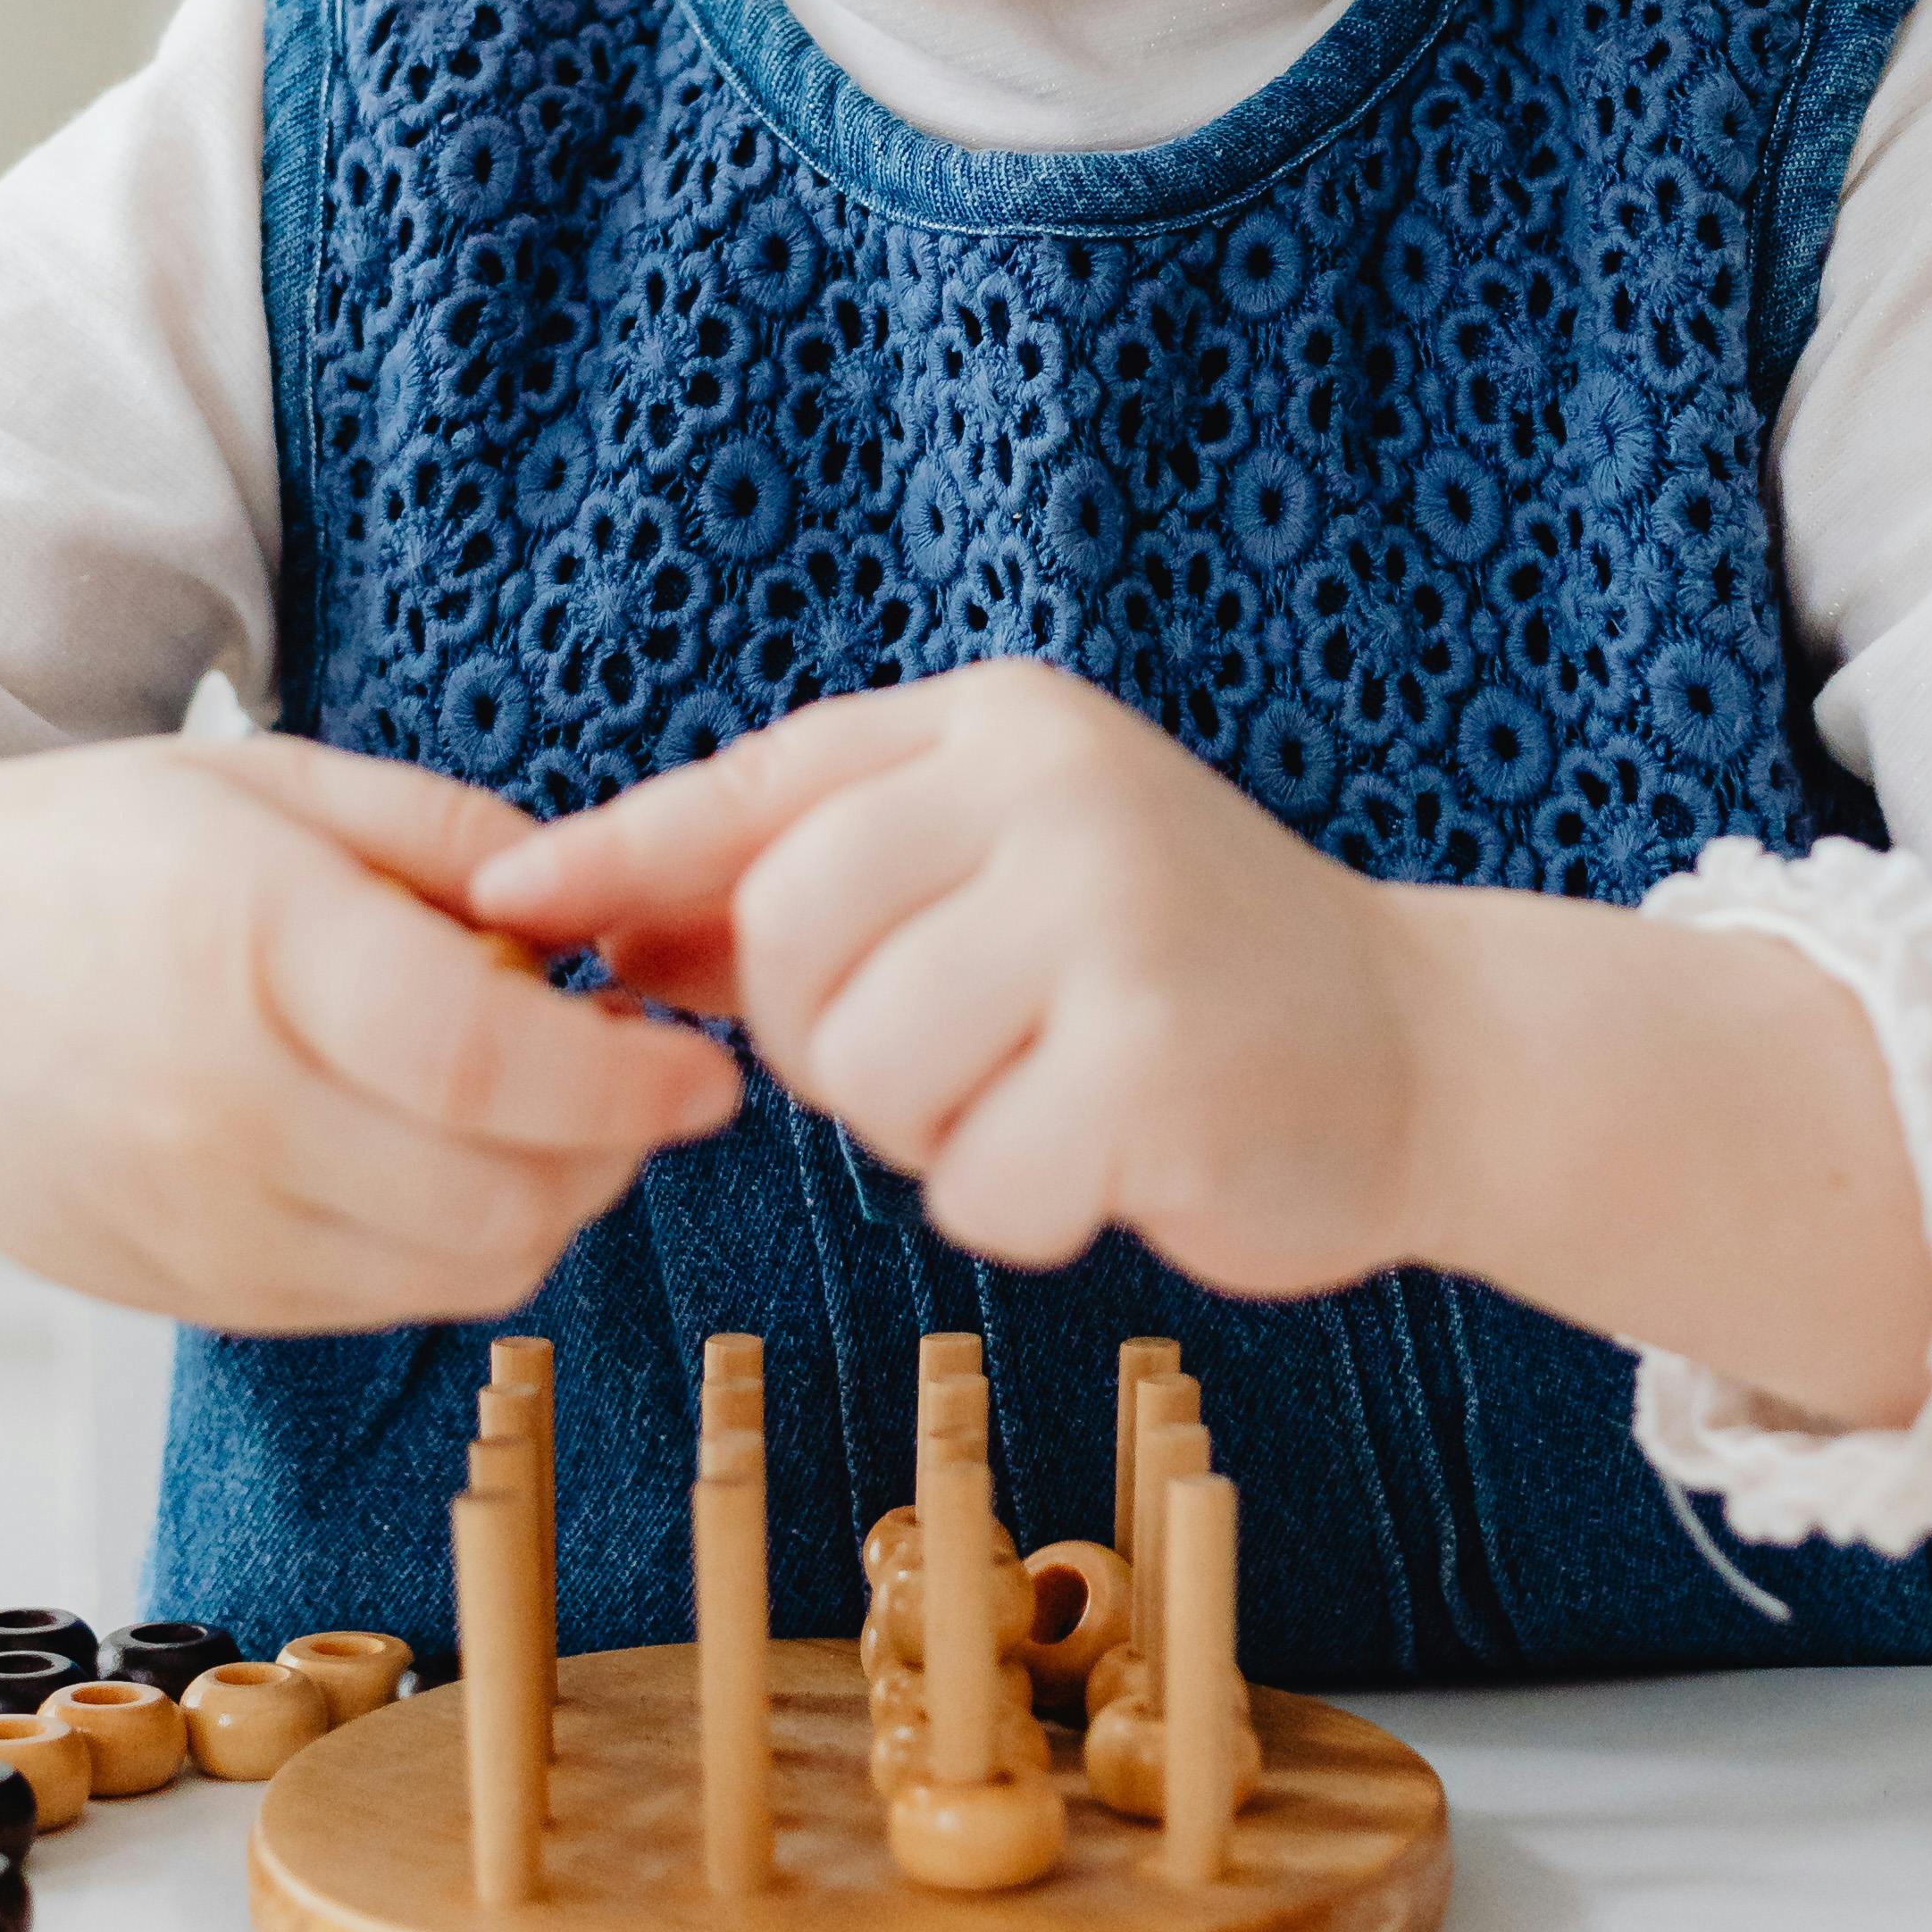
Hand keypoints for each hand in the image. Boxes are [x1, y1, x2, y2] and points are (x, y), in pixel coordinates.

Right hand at [0, 734, 735, 1331]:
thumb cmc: (68, 858)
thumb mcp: (262, 780)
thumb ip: (443, 837)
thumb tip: (591, 902)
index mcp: (254, 950)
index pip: (493, 1072)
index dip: (630, 1085)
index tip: (702, 1066)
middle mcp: (227, 1110)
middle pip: (503, 1204)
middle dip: (610, 1155)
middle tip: (627, 1080)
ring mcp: (201, 1224)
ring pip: (457, 1276)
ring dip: (541, 1211)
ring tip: (530, 1116)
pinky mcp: (188, 1295)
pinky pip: (376, 1304)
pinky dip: (443, 1247)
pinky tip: (424, 1158)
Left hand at [468, 660, 1434, 1291]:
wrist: (1423, 1049)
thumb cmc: (1170, 971)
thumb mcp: (991, 876)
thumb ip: (803, 882)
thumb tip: (573, 910)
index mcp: (1002, 725)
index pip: (760, 786)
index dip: (619, 855)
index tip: (508, 908)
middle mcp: (1055, 790)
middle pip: (786, 943)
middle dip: (829, 1040)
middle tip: (951, 1052)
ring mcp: (1113, 917)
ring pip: (868, 1074)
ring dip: (932, 1131)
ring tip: (1043, 1092)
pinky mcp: (1159, 1061)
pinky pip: (978, 1184)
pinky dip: (1022, 1206)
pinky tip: (1110, 1153)